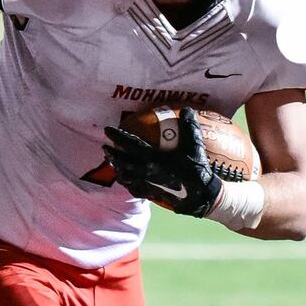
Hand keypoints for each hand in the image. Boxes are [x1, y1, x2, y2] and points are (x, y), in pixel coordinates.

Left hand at [103, 107, 222, 216]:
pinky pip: (134, 189)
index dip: (117, 136)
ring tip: (113, 163)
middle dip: (112, 154)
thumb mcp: (195, 145)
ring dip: (117, 169)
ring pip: (125, 177)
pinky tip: (127, 181)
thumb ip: (189, 126)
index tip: (107, 130)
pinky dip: (127, 183)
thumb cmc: (197, 170)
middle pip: (122, 162)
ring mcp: (147, 185)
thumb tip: (186, 109)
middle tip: (105, 147)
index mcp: (152, 158)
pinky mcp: (151, 194)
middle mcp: (145, 172)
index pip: (130, 145)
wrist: (201, 196)